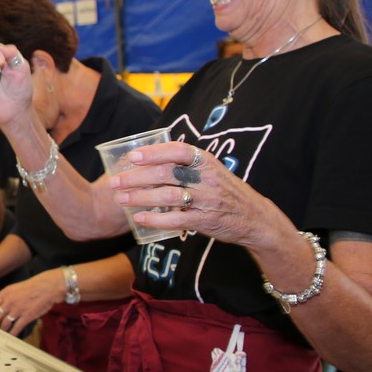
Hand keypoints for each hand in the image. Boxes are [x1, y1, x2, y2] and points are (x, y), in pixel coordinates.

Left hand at [0, 269, 64, 336]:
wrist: (47, 287)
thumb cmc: (32, 287)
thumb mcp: (14, 288)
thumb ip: (5, 297)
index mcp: (5, 293)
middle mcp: (9, 301)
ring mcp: (18, 309)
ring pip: (4, 324)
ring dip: (2, 330)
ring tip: (1, 334)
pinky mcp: (27, 316)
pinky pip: (16, 328)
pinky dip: (12, 334)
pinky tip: (11, 336)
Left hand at [108, 141, 271, 247]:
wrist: (256, 219)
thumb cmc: (226, 192)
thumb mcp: (212, 170)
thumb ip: (187, 164)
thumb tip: (151, 156)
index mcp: (206, 161)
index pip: (177, 151)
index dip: (153, 152)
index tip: (131, 157)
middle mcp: (207, 177)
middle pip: (165, 173)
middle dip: (136, 177)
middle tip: (114, 182)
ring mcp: (207, 199)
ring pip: (167, 195)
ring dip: (140, 197)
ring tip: (121, 199)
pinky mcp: (206, 220)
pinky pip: (176, 219)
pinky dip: (156, 219)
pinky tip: (140, 218)